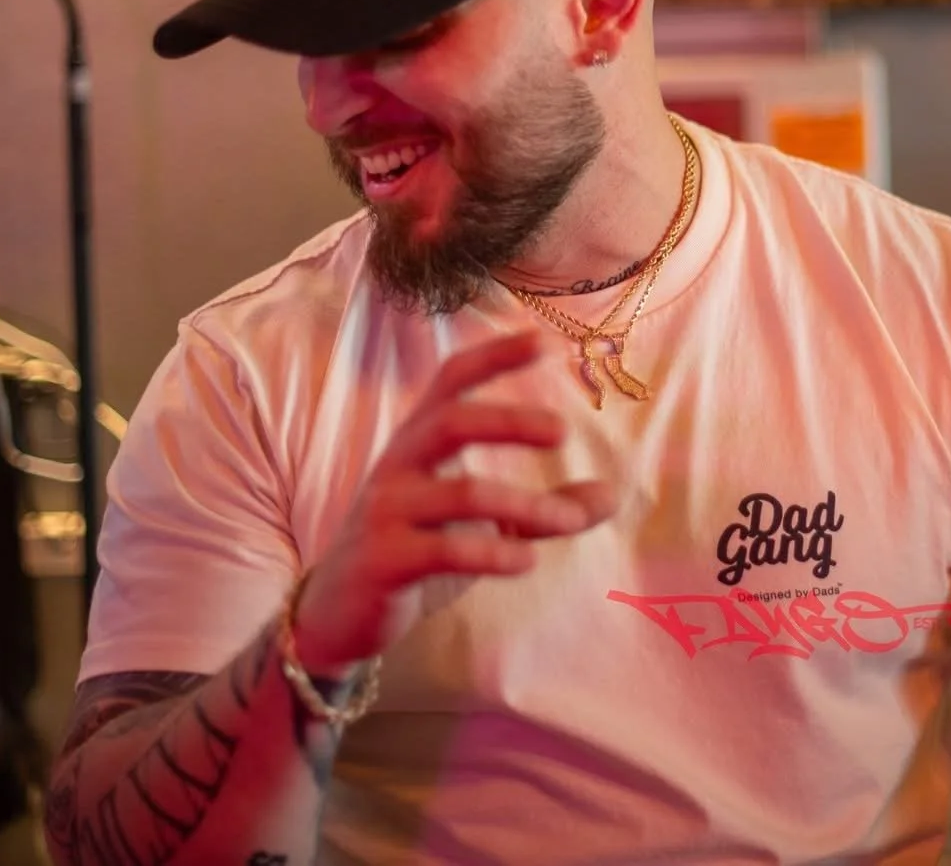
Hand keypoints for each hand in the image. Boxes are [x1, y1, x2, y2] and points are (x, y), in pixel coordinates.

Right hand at [290, 330, 614, 671]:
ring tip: (569, 521)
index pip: (450, 381)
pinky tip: (527, 561)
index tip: (544, 341)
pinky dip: (491, 552)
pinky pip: (443, 550)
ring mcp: (387, 512)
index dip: (493, 357)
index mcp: (419, 442)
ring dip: (524, 507)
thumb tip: (612, 495)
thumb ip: (541, 508)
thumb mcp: (482, 524)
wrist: (339, 610)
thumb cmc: (417, 550)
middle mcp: (399, 466)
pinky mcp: (384, 560)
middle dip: (508, 421)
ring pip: (460, 494)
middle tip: (562, 430)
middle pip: (450, 422)